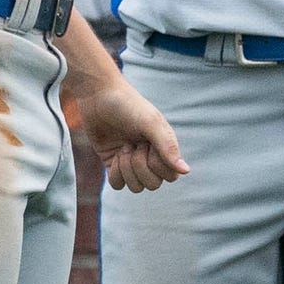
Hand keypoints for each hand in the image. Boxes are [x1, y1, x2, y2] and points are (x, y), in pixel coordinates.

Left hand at [71, 73, 186, 193]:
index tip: (147, 144)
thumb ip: (168, 147)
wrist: (98, 96)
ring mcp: (131, 161)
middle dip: (140, 167)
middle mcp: (149, 156)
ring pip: (136, 187)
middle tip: (132, 144)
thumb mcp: (150, 123)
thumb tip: (186, 171)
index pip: (170, 176)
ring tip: (123, 148)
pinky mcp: (113, 163)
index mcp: (163, 147)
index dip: (157, 166)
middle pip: (153, 184)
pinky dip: (115, 174)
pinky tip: (114, 156)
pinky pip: (118, 184)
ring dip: (127, 170)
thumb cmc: (128, 106)